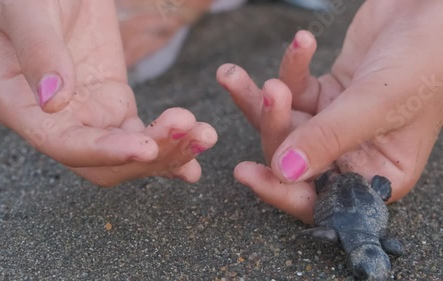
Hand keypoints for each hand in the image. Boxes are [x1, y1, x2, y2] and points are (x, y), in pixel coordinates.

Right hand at [0, 0, 216, 185]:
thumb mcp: (29, 11)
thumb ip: (39, 53)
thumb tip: (54, 103)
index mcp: (20, 106)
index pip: (63, 145)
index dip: (104, 152)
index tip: (144, 147)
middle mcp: (54, 123)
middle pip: (102, 163)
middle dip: (146, 156)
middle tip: (187, 132)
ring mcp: (88, 118)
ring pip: (128, 154)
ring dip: (168, 152)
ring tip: (205, 134)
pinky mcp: (115, 108)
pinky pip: (142, 136)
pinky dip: (169, 146)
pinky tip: (197, 146)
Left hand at [218, 0, 442, 222]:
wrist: (432, 8)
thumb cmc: (427, 59)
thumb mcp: (377, 104)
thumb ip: (329, 139)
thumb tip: (283, 172)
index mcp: (378, 174)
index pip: (323, 199)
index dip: (283, 191)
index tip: (249, 175)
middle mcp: (354, 154)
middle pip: (294, 158)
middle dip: (275, 126)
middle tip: (272, 94)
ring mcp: (337, 123)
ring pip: (285, 123)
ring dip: (260, 99)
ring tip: (235, 75)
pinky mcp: (326, 93)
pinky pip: (294, 89)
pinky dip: (290, 67)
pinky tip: (301, 42)